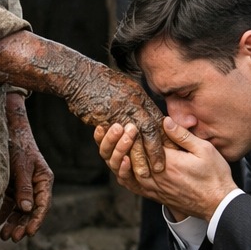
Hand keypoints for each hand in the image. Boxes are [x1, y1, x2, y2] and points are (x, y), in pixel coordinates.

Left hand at [0, 94, 52, 240]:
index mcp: (44, 180)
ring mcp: (23, 186)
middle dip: (23, 225)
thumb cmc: (18, 145)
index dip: (37, 220)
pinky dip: (4, 213)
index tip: (29, 234)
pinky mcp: (11, 186)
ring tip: (4, 236)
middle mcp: (35, 185)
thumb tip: (27, 209)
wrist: (7, 129)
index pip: (43, 205)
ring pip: (20, 209)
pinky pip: (9, 203)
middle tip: (13, 238)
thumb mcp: (21, 166)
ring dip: (13, 222)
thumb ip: (23, 187)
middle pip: (31, 210)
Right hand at [64, 62, 168, 178]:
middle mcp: (133, 102)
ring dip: (140, 157)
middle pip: (151, 129)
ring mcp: (120, 109)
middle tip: (162, 168)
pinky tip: (124, 163)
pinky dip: (122, 151)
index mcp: (139, 96)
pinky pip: (117, 139)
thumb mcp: (124, 87)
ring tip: (145, 173)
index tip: (172, 152)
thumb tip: (146, 114)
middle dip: (157, 150)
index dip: (165, 138)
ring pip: (136, 137)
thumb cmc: (100, 81)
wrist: (79, 75)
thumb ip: (136, 101)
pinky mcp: (105, 116)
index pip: (157, 120)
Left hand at [94, 117, 235, 221]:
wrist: (217, 204)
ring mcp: (152, 188)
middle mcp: (155, 177)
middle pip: (127, 157)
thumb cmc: (214, 176)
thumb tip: (164, 120)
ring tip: (114, 139)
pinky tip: (121, 161)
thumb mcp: (204, 149)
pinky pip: (130, 185)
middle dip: (118, 140)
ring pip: (124, 172)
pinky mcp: (153, 195)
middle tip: (116, 125)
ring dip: (116, 155)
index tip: (126, 118)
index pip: (141, 144)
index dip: (130, 130)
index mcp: (167, 163)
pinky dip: (122, 172)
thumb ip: (182, 135)